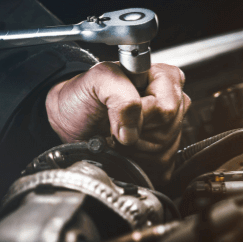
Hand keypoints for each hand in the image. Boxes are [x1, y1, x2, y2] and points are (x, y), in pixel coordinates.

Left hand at [45, 62, 189, 173]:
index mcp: (163, 77)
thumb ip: (121, 95)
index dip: (141, 116)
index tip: (117, 114)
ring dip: (133, 149)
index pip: (166, 107)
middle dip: (135, 134)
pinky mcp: (164, 151)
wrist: (71, 117)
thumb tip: (132, 132)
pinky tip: (124, 148)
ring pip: (163, 150)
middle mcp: (171, 100)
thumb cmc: (84, 94)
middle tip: (114, 125)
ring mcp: (170, 127)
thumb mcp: (98, 80)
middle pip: (166, 130)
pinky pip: (160, 164)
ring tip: (116, 135)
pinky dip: (136, 161)